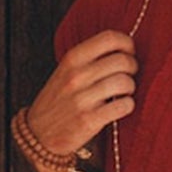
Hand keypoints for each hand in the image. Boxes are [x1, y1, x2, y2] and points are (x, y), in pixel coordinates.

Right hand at [26, 29, 137, 156]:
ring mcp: (82, 98)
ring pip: (125, 82)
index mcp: (72, 59)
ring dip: (130, 88)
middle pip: (122, 60)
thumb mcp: (66, 70)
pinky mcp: (89, 120)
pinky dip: (128, 105)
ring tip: (123, 92)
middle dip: (132, 67)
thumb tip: (124, 47)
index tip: (128, 52)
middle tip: (128, 74)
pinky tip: (120, 106)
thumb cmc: (59, 99)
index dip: (126, 43)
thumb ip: (90, 57)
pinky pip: (123, 106)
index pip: (109, 38)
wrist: (38, 133)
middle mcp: (76, 76)